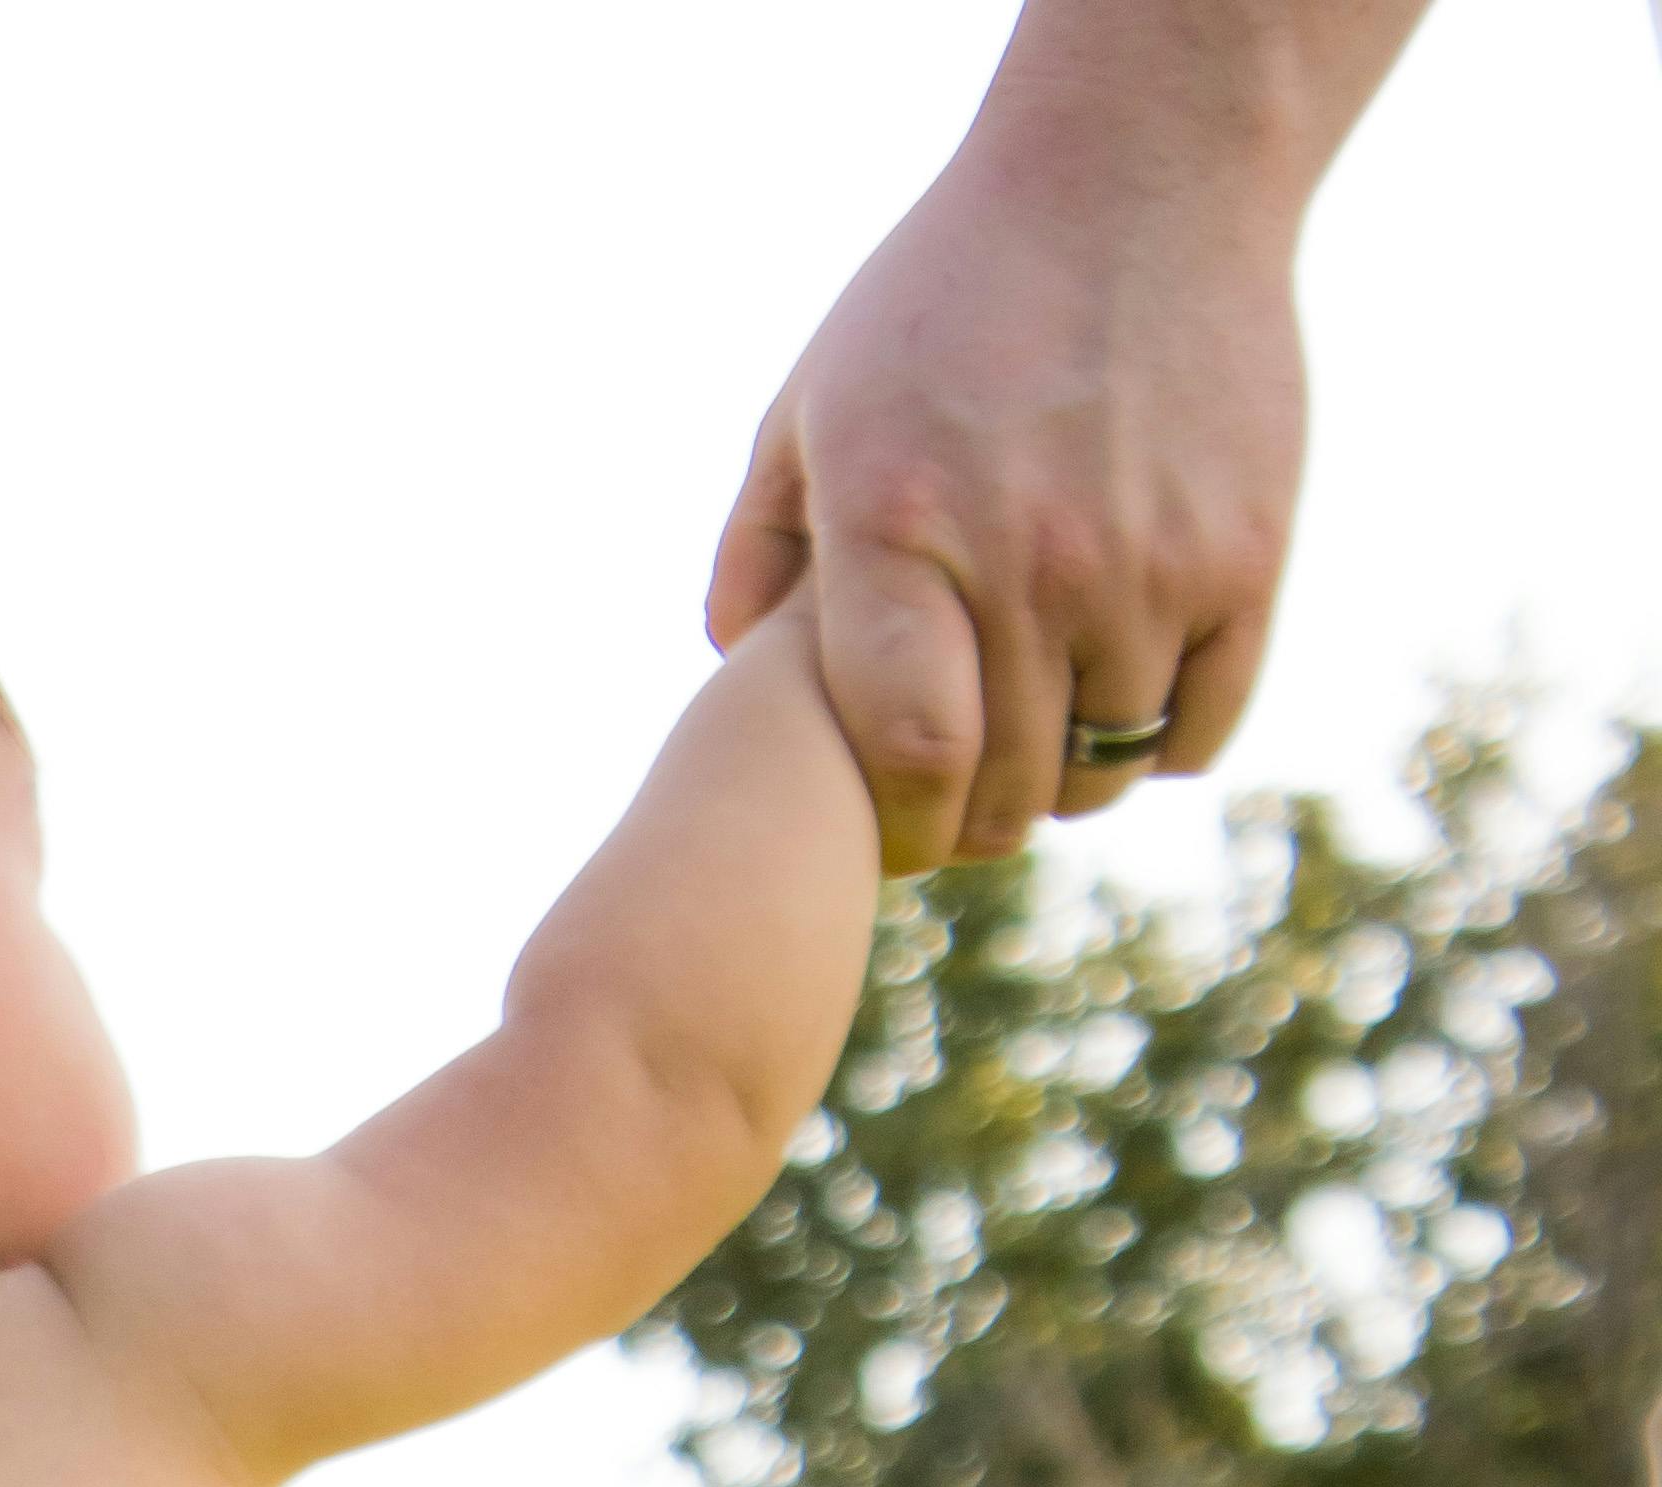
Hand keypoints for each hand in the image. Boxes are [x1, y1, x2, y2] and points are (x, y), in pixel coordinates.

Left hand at [711, 132, 1306, 872]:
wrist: (1138, 175)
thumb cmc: (948, 297)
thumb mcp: (814, 400)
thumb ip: (759, 544)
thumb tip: (730, 671)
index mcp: (899, 525)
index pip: (909, 749)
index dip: (905, 819)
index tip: (900, 821)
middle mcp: (1025, 555)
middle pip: (1004, 780)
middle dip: (975, 823)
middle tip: (965, 810)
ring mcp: (1144, 559)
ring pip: (1100, 766)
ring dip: (1066, 783)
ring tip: (1042, 749)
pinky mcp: (1244, 551)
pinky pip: (1197, 726)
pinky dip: (1159, 747)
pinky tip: (1126, 709)